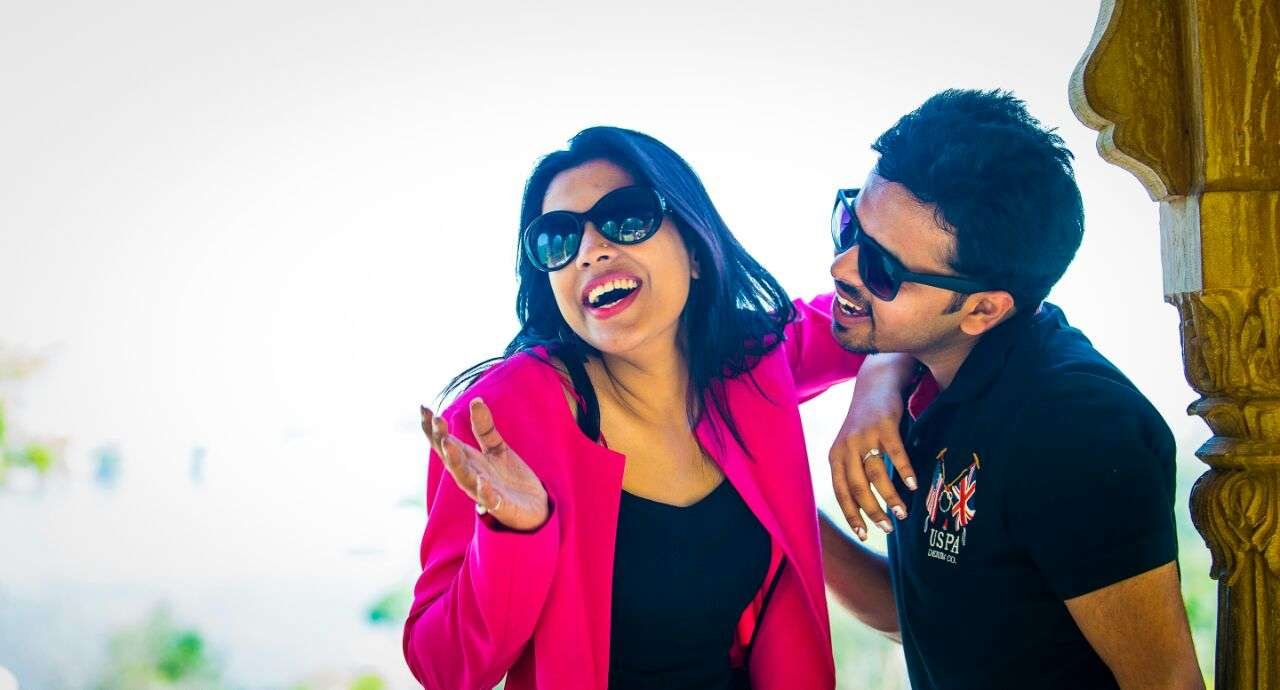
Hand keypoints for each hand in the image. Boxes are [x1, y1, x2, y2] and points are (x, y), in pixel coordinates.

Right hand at [420, 398, 549, 530]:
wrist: (535, 506)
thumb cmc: (510, 478)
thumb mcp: (498, 448)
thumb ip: (485, 428)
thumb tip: (475, 400)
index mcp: (468, 461)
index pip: (444, 443)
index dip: (432, 428)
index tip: (423, 408)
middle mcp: (470, 476)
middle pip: (450, 458)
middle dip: (441, 439)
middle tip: (436, 419)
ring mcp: (482, 492)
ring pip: (464, 477)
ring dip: (455, 461)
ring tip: (448, 443)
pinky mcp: (500, 506)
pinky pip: (490, 499)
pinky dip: (484, 491)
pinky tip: (482, 481)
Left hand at [829, 372, 915, 540]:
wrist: (874, 386)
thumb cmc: (864, 423)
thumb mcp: (850, 447)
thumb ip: (853, 472)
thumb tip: (864, 507)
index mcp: (836, 457)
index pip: (841, 493)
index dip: (852, 515)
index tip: (864, 534)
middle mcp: (846, 448)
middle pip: (858, 488)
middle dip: (872, 512)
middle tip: (888, 528)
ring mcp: (864, 436)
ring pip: (877, 474)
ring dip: (891, 497)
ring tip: (902, 513)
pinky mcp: (884, 426)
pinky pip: (896, 454)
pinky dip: (905, 471)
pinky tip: (913, 485)